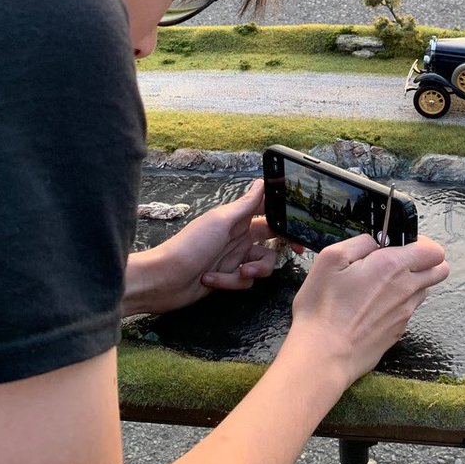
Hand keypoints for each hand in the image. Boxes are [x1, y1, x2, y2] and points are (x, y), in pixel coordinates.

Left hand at [123, 180, 280, 315]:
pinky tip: (212, 280)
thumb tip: (261, 181)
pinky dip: (231, 282)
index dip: (284, 217)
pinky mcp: (227, 278)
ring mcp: (232, 259)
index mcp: (236, 219)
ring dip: (254, 270)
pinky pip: (244, 281)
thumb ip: (245, 204)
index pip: (267, 212)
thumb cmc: (189, 246)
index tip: (300, 225)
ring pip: (261, 264)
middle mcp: (237, 237)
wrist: (164, 280)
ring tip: (240, 272)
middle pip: (271, 241)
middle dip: (279, 249)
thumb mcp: (220, 222)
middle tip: (295, 252)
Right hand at [282, 234, 448, 390]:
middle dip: (425, 261)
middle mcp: (406, 289)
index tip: (401, 243)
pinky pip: (408, 310)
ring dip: (411, 283)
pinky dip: (398, 304)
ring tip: (380, 285)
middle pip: (439, 270)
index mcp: (392, 266)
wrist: (324, 355)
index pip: (435, 250)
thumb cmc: (323, 308)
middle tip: (397, 261)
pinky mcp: (398, 332)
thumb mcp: (331, 259)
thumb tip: (376, 241)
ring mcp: (405, 313)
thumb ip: (361, 242)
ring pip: (424, 290)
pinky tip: (372, 307)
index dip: (422, 243)